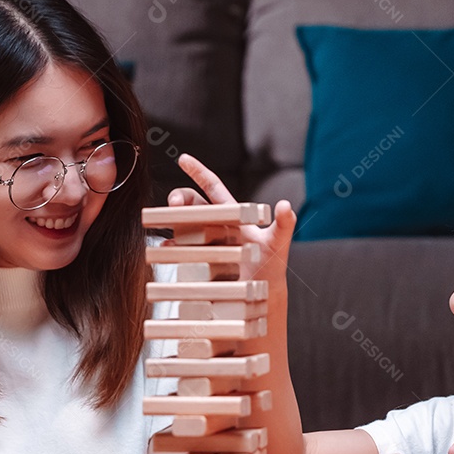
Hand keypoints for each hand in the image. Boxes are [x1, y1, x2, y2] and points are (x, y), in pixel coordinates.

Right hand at [167, 153, 295, 284]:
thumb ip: (284, 224)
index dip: (199, 172)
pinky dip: (171, 249)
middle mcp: (215, 226)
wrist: (262, 295)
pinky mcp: (198, 263)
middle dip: (180, 198)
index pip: (213, 187)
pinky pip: (179, 252)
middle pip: (192, 205)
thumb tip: (286, 205)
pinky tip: (167, 248)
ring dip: (172, 222)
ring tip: (169, 222)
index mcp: (232, 215)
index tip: (183, 158)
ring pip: (182, 225)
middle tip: (174, 203)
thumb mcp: (279, 244)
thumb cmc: (272, 266)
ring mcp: (205, 244)